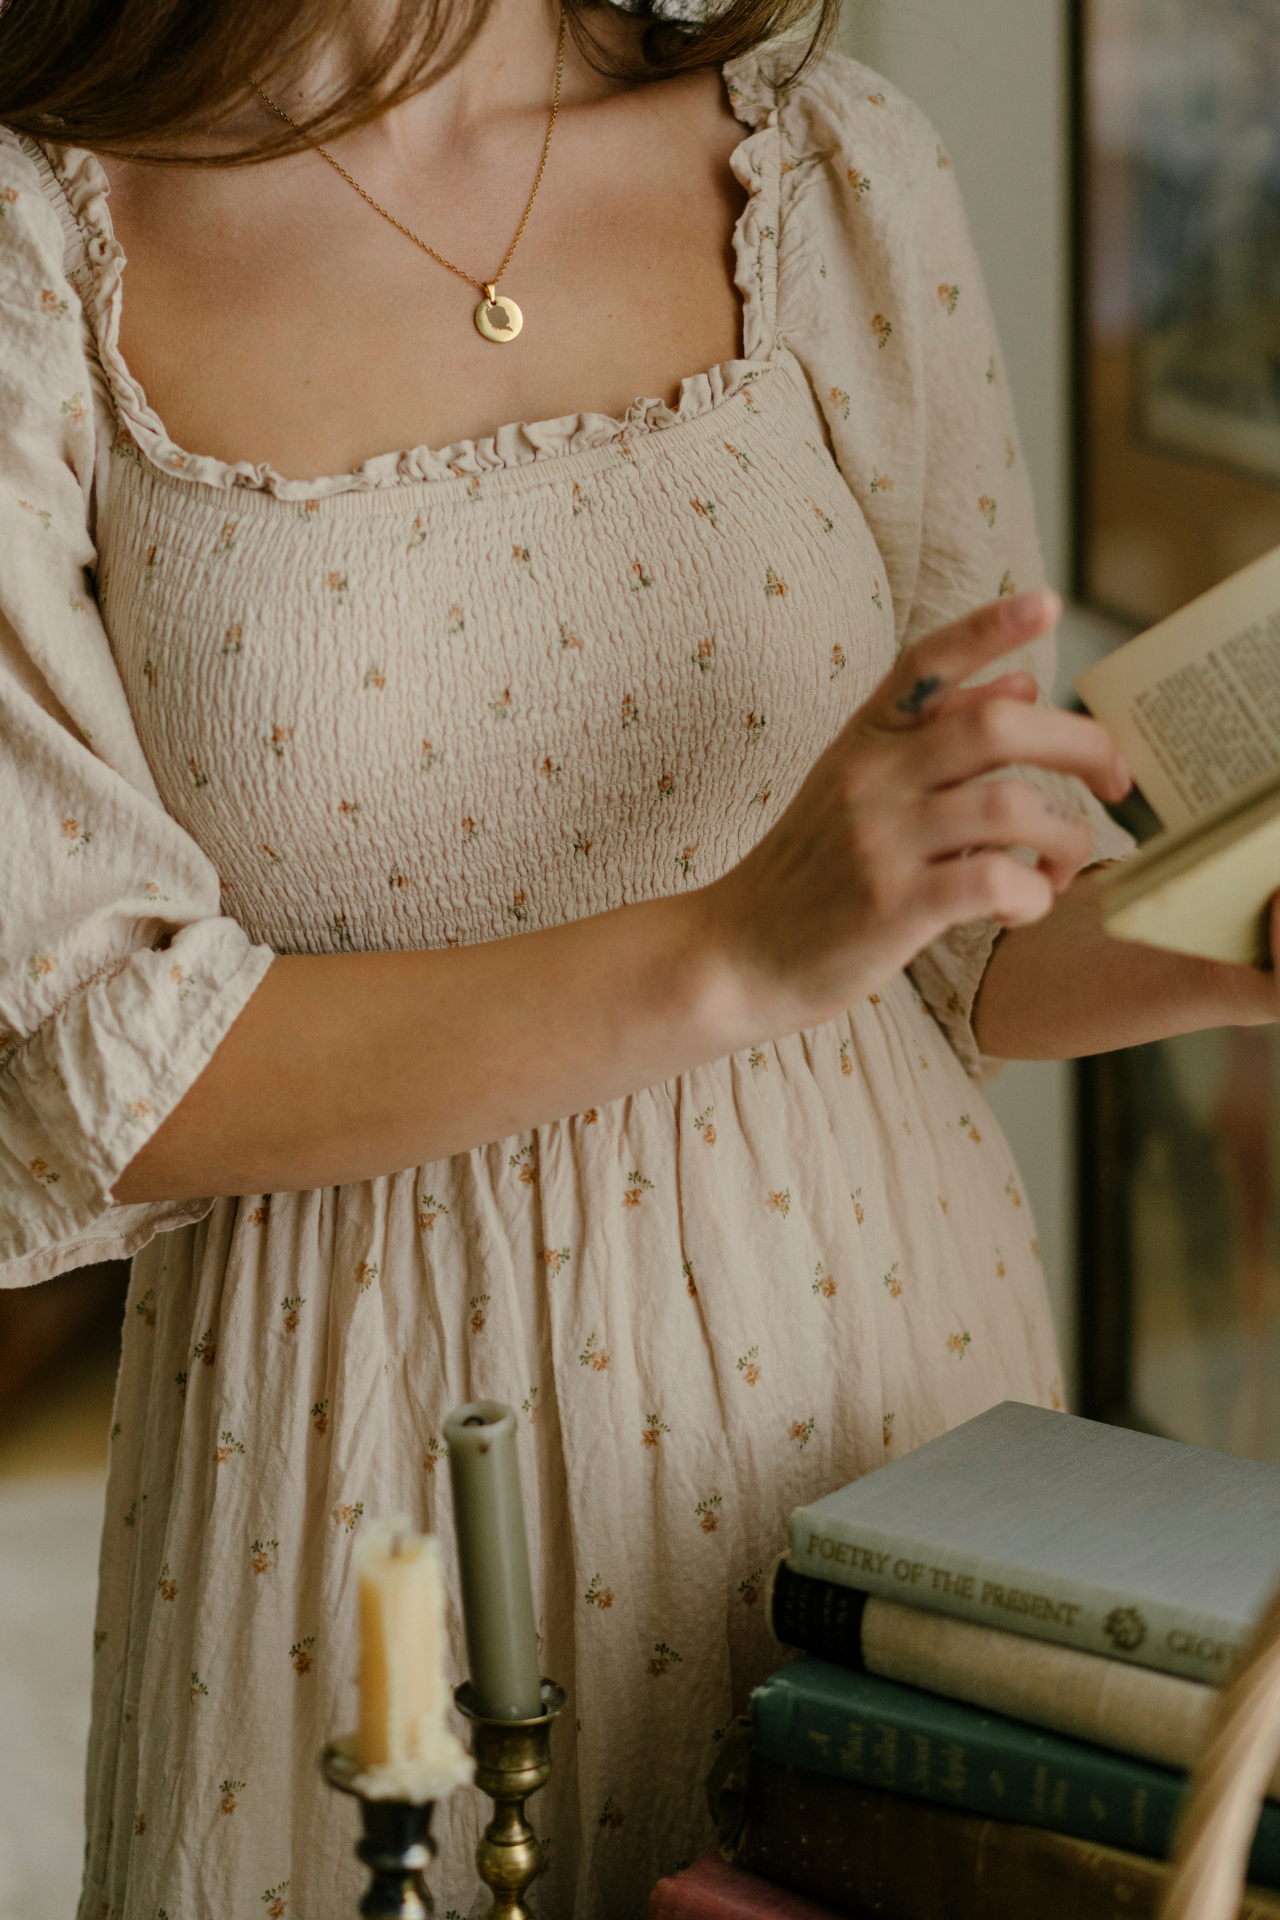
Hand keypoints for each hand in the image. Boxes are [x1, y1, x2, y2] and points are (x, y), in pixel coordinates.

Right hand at [705, 588, 1132, 1034]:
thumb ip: (933, 737)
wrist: (734, 955)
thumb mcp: (854, 787)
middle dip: (1081, 745)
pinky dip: (1032, 893)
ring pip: (1012, 805)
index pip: (927, 663)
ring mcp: (880, 841)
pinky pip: (994, 879)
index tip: (1046, 604)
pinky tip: (1021, 906)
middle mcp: (870, 778)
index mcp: (863, 740)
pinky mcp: (892, 906)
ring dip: (1066, 837)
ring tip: (1059, 866)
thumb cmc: (807, 876)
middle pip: (999, 727)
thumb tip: (1023, 683)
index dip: (990, 626)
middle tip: (1115, 780)